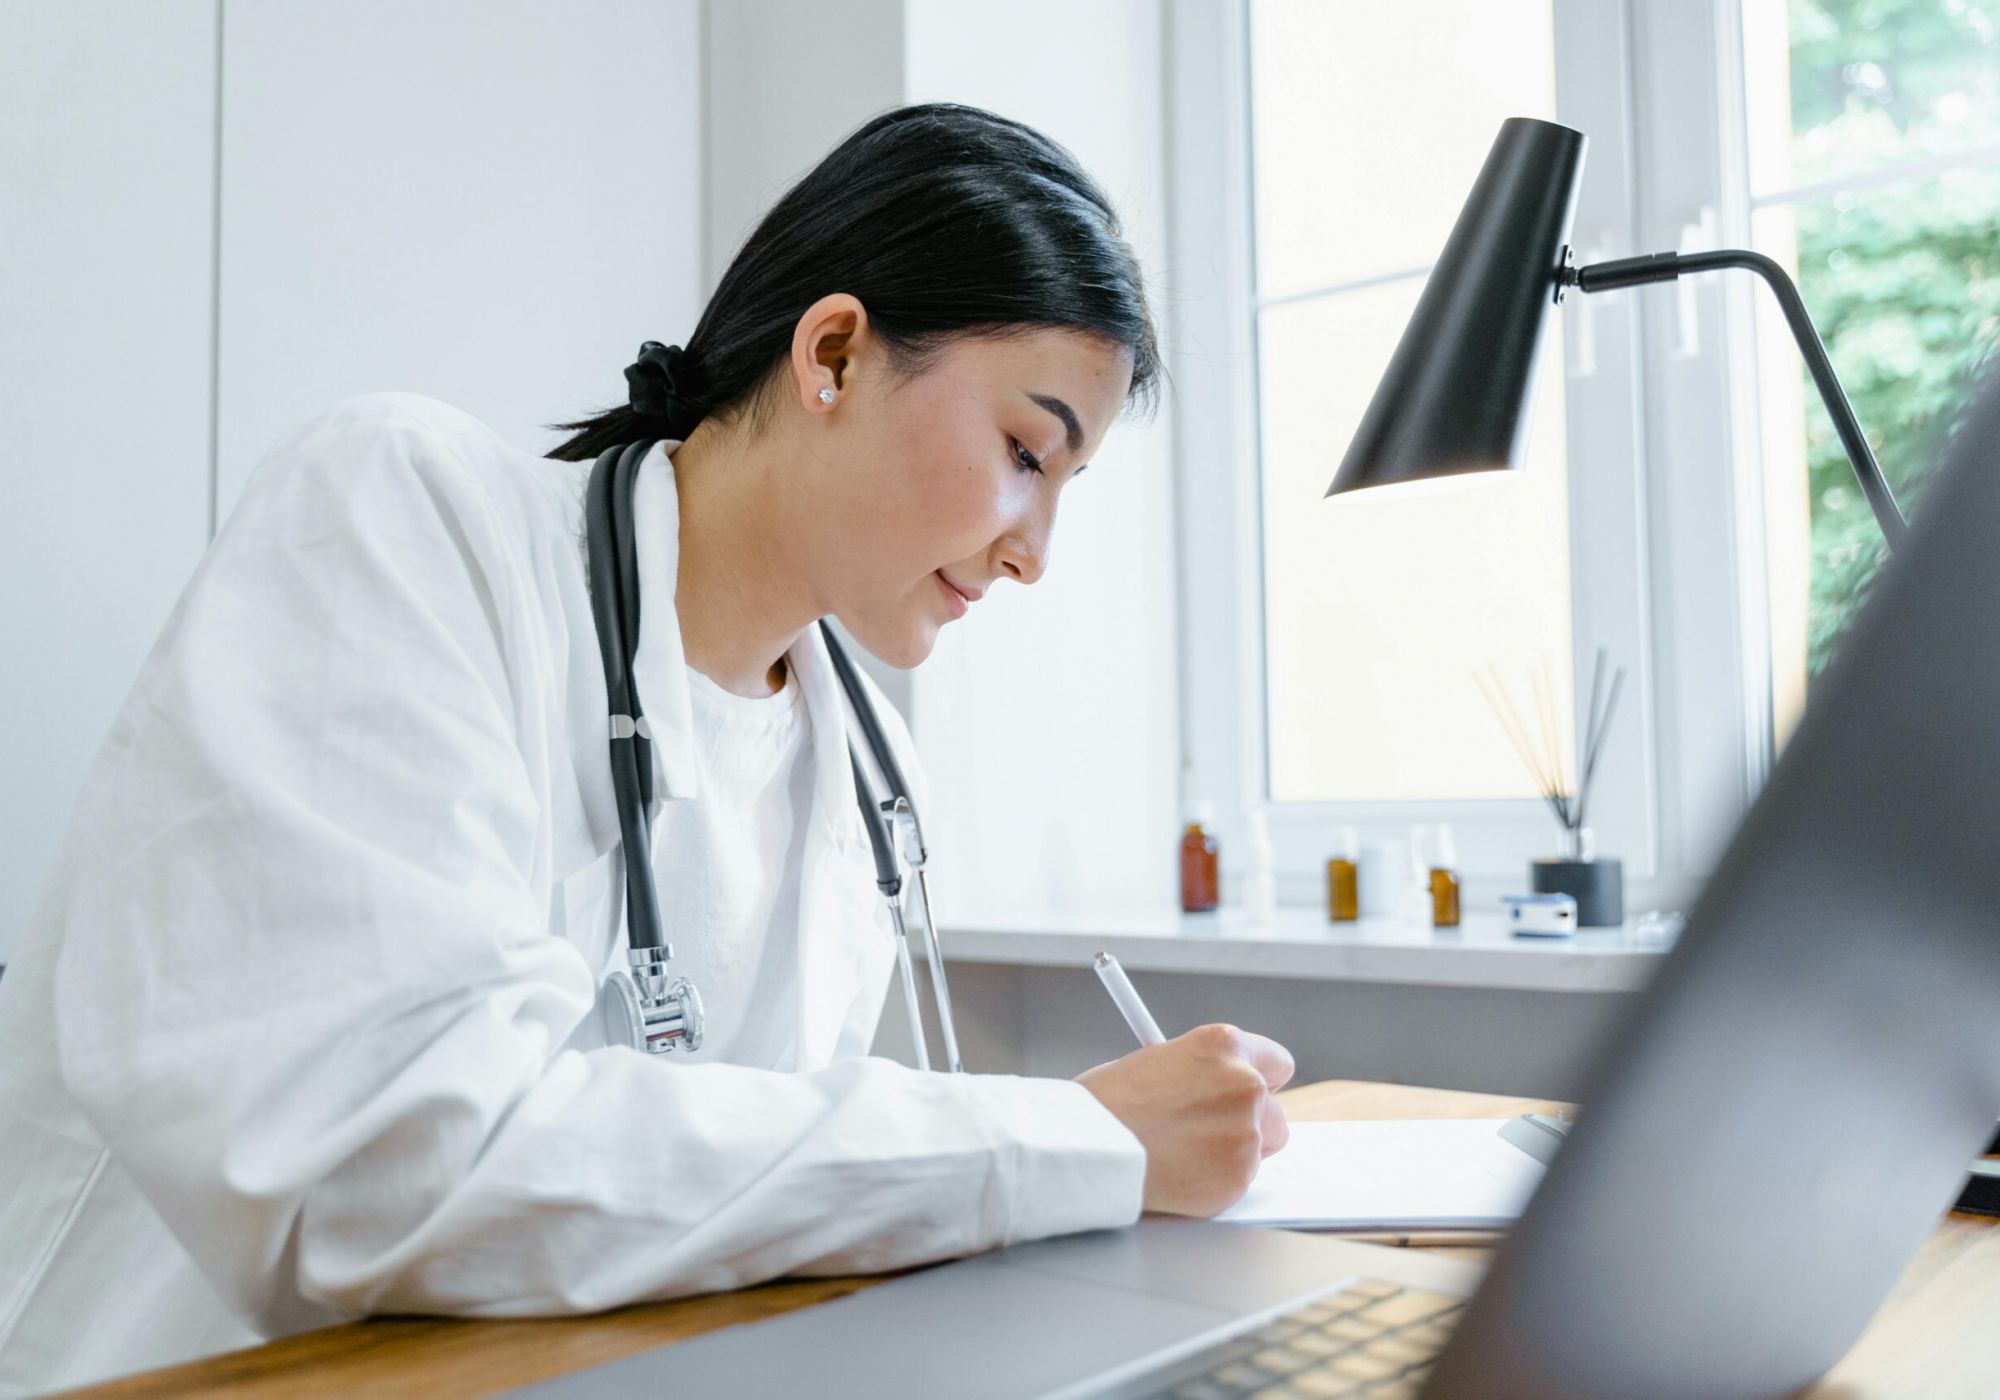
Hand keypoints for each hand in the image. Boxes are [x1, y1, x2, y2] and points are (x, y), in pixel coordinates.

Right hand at [1075, 1023, 1294, 1216]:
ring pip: (1259, 1149)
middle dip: (1248, 1122)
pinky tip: (1178, 1174)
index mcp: (1223, 1045)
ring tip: (1181, 1153)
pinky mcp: (1238, 1177)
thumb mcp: (1156, 1062)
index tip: (1246, 1093)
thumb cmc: (1106, 1103)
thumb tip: (1213, 1089)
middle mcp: (1244, 1084)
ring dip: (1231, 1153)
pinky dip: (1215, 1182)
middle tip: (1209, 1132)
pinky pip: (1238, 1181)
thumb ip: (1199, 1073)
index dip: (1260, 1079)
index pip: (1275, 1062)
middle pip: (1274, 1110)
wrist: (1088, 1147)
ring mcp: (1246, 1133)